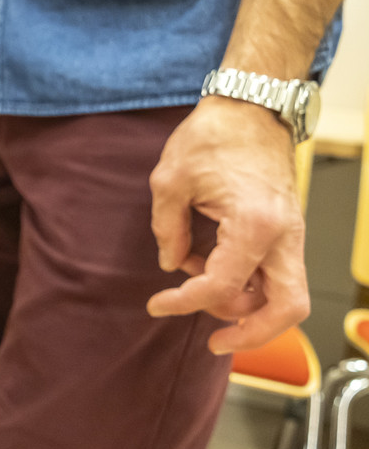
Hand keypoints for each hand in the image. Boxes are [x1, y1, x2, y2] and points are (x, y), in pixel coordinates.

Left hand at [146, 97, 308, 353]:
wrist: (250, 107)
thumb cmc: (213, 135)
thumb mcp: (170, 181)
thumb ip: (168, 230)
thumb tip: (172, 265)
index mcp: (254, 225)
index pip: (221, 285)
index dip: (184, 303)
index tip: (157, 305)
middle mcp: (283, 235)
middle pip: (286, 308)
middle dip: (251, 333)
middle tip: (214, 341)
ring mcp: (292, 234)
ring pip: (287, 296)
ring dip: (247, 307)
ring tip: (198, 290)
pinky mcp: (287, 231)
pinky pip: (278, 275)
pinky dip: (251, 287)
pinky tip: (210, 272)